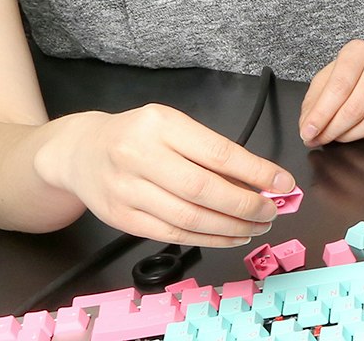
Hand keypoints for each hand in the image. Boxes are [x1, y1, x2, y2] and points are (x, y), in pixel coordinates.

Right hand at [40, 103, 295, 245]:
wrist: (80, 152)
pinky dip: (208, 239)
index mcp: (160, 124)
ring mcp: (127, 190)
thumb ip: (208, 148)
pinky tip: (230, 236)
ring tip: (256, 226)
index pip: (217, 152)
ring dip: (230, 227)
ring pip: (189, 217)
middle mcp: (140, 156)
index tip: (284, 183)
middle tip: (272, 211)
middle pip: (203, 189)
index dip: (255, 171)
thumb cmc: (137, 135)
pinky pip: (172, 234)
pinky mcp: (121, 219)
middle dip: (245, 205)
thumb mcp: (170, 125)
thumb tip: (258, 178)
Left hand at [299, 39, 363, 145]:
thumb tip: (307, 127)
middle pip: (354, 109)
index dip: (320, 116)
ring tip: (338, 136)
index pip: (338, 89)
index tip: (307, 133)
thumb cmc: (360, 69)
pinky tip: (359, 132)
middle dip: (332, 131)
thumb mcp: (332, 74)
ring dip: (349, 137)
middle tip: (320, 139)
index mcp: (358, 52)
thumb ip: (315, 99)